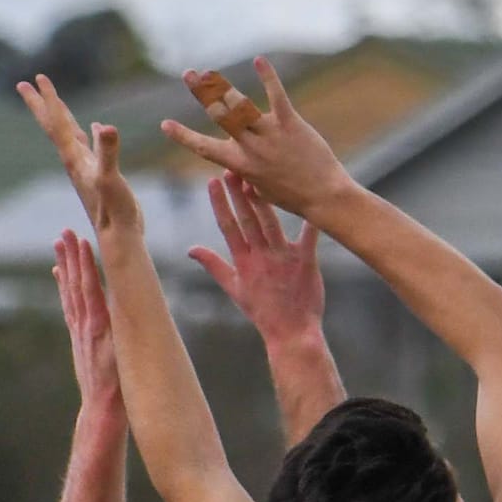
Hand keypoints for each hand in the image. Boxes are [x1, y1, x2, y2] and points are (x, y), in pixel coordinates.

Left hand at [17, 75, 142, 237]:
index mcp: (74, 158)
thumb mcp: (110, 177)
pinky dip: (87, 133)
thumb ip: (107, 152)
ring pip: (68, 134)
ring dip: (60, 116)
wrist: (119, 236)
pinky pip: (88, 146)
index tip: (37, 77)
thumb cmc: (114, 210)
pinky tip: (93, 128)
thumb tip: (104, 127)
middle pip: (53, 126)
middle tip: (24, 84)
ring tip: (54, 101)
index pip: (57, 122)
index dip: (48, 98)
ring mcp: (85, 168)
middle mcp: (74, 161)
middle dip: (40, 104)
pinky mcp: (98, 174)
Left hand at [53, 227, 122, 418]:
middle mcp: (86, 326)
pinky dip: (64, 288)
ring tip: (58, 244)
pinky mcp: (79, 339)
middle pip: (76, 285)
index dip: (87, 264)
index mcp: (101, 328)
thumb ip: (128, 333)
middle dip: (71, 257)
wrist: (101, 412)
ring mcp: (80, 332)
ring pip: (70, 292)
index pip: (92, 288)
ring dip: (65, 267)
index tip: (82, 240)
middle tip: (64, 232)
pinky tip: (59, 275)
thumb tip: (135, 307)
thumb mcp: (128, 358)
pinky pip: (69, 306)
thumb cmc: (122, 389)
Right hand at [162, 58, 346, 220]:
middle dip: (200, 93)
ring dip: (221, 86)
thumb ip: (247, 178)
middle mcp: (249, 148)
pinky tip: (259, 60)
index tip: (165, 125)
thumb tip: (235, 175)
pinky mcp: (289, 123)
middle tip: (187, 74)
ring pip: (239, 106)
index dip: (183, 136)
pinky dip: (268, 76)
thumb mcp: (263, 191)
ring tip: (208, 71)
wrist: (323, 197)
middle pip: (218, 116)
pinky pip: (276, 95)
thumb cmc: (294, 197)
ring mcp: (268, 134)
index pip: (204, 149)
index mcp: (240, 166)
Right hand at [188, 173, 324, 343]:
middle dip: (239, 193)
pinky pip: (308, 239)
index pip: (228, 227)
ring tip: (258, 177)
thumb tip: (191, 250)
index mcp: (243, 262)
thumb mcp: (234, 289)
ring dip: (264, 200)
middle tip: (233, 167)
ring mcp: (283, 260)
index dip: (220, 203)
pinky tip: (310, 203)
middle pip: (248, 220)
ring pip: (271, 224)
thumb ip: (213, 266)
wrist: (291, 334)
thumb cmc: (263, 311)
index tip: (212, 181)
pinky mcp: (305, 264)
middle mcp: (261, 258)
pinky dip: (310, 223)